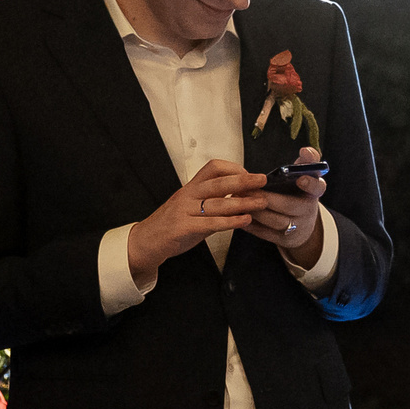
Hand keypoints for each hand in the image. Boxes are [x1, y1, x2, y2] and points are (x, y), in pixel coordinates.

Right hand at [129, 161, 271, 279]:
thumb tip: (241, 198)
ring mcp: (185, 211)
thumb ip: (214, 203)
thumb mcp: (192, 208)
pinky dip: (231, 222)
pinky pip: (211, 223)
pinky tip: (245, 220)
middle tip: (262, 180)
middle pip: (219, 182)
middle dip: (244, 180)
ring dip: (243, 202)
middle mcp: (188, 195)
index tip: (249, 175)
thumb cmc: (172, 224)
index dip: (234, 168)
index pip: (213, 167)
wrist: (146, 241)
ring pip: (218, 203)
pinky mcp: (183, 228)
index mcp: (191, 187)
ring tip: (261, 203)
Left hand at [238, 147, 327, 269]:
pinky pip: (266, 234)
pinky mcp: (284, 239)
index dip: (310, 183)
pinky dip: (251, 224)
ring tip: (239, 199)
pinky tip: (239, 214)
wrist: (302, 223)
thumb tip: (306, 149)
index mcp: (314, 193)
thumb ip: (306, 161)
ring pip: (275, 221)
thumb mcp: (305, 175)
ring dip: (256, 210)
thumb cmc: (298, 191)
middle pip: (289, 206)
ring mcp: (297, 227)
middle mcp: (308, 211)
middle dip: (268, 197)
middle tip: (249, 188)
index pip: (317, 187)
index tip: (300, 178)